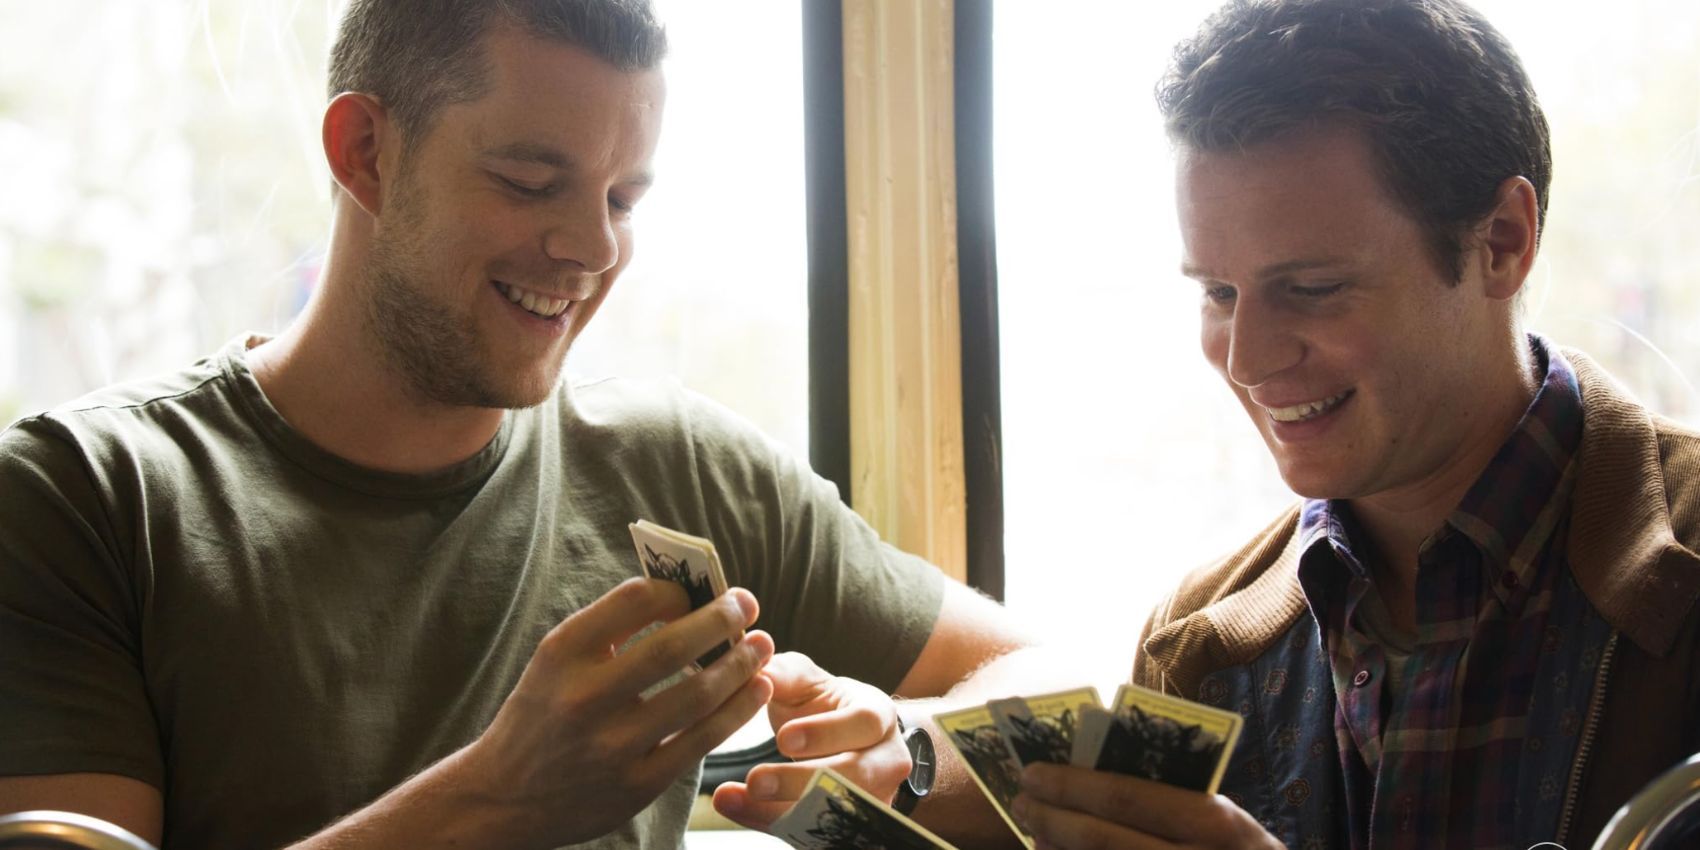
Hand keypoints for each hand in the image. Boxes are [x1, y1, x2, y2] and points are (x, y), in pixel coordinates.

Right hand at [458, 578, 775, 846]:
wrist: (501, 797)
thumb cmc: (542, 714)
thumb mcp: (556, 660)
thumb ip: (611, 628)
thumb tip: (687, 596)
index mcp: (563, 653)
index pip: (635, 600)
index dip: (679, 589)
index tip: (702, 588)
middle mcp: (584, 698)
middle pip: (673, 647)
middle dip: (722, 620)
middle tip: (748, 604)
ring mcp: (612, 746)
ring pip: (697, 696)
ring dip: (740, 665)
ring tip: (761, 645)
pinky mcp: (636, 785)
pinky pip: (701, 742)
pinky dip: (736, 711)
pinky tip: (756, 691)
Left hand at [710, 652, 910, 828]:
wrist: (842, 739)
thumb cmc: (822, 704)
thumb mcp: (806, 681)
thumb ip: (784, 674)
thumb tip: (759, 671)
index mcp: (878, 716)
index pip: (864, 724)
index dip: (826, 733)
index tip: (783, 738)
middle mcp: (886, 762)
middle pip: (856, 778)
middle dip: (802, 782)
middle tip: (755, 780)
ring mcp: (874, 800)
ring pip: (837, 814)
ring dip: (782, 811)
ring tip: (732, 798)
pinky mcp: (851, 827)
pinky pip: (814, 834)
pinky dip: (773, 823)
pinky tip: (737, 807)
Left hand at [1012, 763, 1281, 848]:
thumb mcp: (1224, 822)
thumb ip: (1171, 798)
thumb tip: (1089, 776)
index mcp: (1215, 824)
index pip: (1128, 798)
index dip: (1073, 785)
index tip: (1033, 772)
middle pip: (1103, 841)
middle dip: (1052, 818)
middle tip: (1020, 801)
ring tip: (1034, 833)